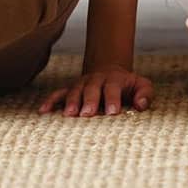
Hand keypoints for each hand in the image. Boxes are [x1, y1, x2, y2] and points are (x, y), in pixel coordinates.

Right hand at [39, 65, 153, 116]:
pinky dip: (51, 101)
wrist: (110, 71)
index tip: (112, 112)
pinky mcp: (71, 89)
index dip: (113, 99)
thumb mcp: (141, 85)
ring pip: (75, 91)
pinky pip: (59, 94)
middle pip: (92, 89)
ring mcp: (82, 84)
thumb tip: (141, 105)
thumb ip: (145, 94)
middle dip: (89, 101)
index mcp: (114, 80)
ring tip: (68, 115)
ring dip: (71, 102)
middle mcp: (96, 80)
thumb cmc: (128, 86)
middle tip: (87, 114)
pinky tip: (43, 111)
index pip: (113, 88)